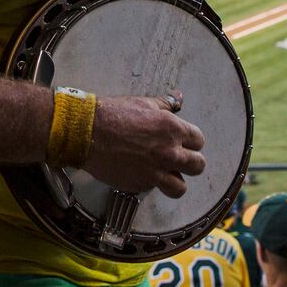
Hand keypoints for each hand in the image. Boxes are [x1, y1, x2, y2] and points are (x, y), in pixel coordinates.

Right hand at [82, 91, 204, 197]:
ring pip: (180, 187)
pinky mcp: (140, 185)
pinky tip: (140, 172)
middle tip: (178, 158)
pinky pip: (154, 189)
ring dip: (175, 181)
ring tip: (166, 174)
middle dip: (190, 162)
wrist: (87, 133)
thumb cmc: (113, 115)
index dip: (191, 141)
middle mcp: (169, 153)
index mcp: (173, 129)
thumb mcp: (143, 103)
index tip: (183, 141)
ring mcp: (155, 172)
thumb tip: (178, 98)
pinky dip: (150, 182)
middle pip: (197, 166)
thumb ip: (165, 104)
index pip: (199, 141)